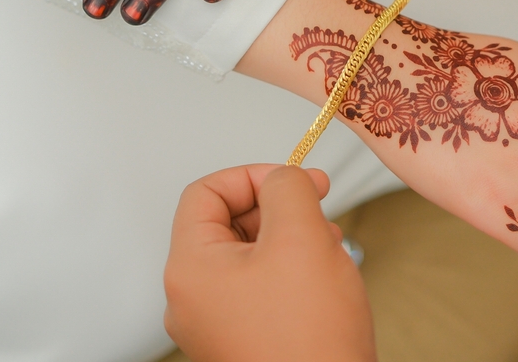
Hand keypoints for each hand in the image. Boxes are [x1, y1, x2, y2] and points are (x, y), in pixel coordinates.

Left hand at [164, 164, 375, 361]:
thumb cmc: (310, 339)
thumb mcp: (301, 237)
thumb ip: (287, 189)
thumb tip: (283, 176)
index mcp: (190, 268)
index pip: (204, 193)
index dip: (252, 176)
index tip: (293, 178)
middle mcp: (192, 297)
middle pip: (224, 223)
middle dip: (275, 206)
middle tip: (317, 202)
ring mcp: (214, 323)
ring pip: (246, 254)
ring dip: (286, 236)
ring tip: (327, 241)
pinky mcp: (239, 340)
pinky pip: (256, 287)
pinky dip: (287, 269)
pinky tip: (322, 274)